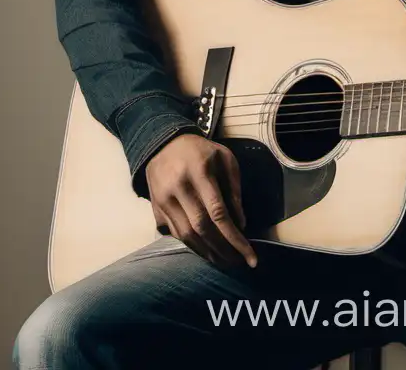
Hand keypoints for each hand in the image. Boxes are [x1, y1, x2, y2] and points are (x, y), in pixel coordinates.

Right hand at [144, 132, 257, 269]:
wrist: (163, 144)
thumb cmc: (200, 151)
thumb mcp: (225, 159)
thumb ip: (234, 189)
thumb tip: (241, 224)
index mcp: (199, 172)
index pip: (218, 213)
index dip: (235, 238)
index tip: (250, 256)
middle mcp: (178, 188)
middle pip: (202, 229)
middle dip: (223, 250)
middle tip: (239, 262)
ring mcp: (163, 201)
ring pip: (187, 236)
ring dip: (208, 253)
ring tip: (225, 261)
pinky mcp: (156, 210)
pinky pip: (176, 235)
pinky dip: (193, 246)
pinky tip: (207, 250)